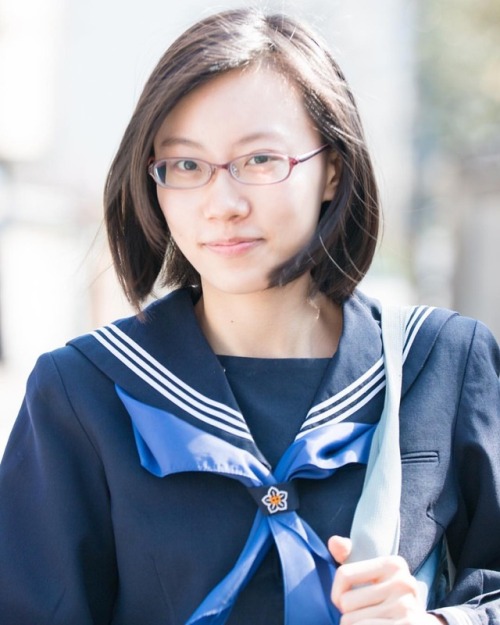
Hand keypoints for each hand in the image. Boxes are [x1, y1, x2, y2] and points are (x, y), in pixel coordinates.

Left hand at [328, 535, 445, 623]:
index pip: (344, 574)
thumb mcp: (372, 573)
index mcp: (393, 564)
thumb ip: (349, 554)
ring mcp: (406, 609)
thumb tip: (333, 542)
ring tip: (370, 621)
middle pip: (346, 602)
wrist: (418, 624)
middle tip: (364, 614)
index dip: (336, 592)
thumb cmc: (385, 596)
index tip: (343, 599)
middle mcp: (402, 584)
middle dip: (348, 613)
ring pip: (350, 621)